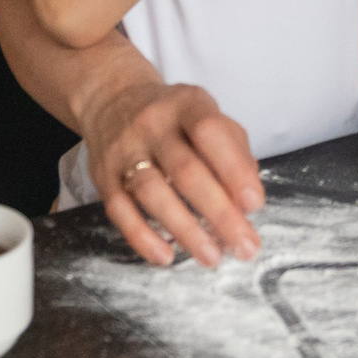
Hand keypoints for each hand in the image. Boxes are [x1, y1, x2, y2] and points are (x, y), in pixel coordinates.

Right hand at [82, 80, 264, 267]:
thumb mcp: (208, 115)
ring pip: (152, 192)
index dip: (233, 169)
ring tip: (212, 257)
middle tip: (245, 247)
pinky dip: (141, 236)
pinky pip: (119, 210)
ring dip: (185, 230)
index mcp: (187, 105)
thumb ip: (233, 150)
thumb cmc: (174, 117)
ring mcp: (124, 150)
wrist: (112, 100)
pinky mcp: (103, 176)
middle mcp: (153, 124)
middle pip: (185, 171)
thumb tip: (247, 200)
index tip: (254, 205)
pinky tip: (165, 257)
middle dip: (219, 213)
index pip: (210, 132)